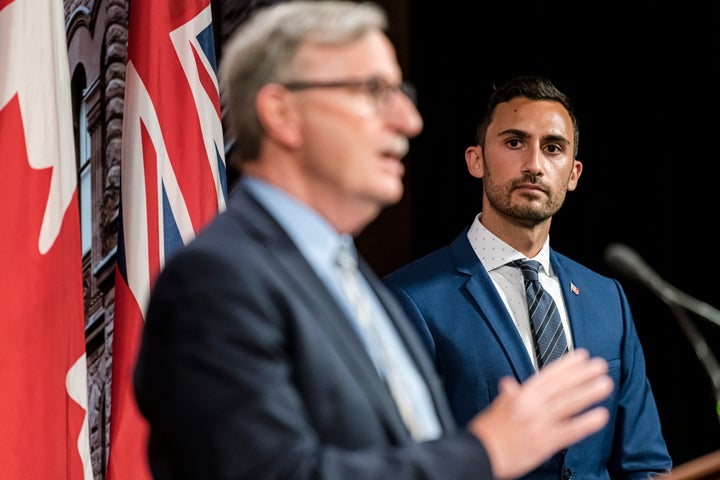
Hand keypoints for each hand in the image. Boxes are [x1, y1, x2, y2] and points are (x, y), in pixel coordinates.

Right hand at [467, 348, 612, 479]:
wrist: (480, 454)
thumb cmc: (486, 433)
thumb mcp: (496, 407)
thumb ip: (508, 395)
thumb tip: (508, 383)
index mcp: (520, 396)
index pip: (547, 376)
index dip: (566, 365)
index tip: (581, 357)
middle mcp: (531, 406)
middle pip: (561, 386)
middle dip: (582, 374)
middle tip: (599, 366)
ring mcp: (539, 423)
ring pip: (568, 404)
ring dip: (588, 393)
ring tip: (604, 384)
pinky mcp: (544, 442)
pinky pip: (570, 431)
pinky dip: (585, 423)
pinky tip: (599, 416)